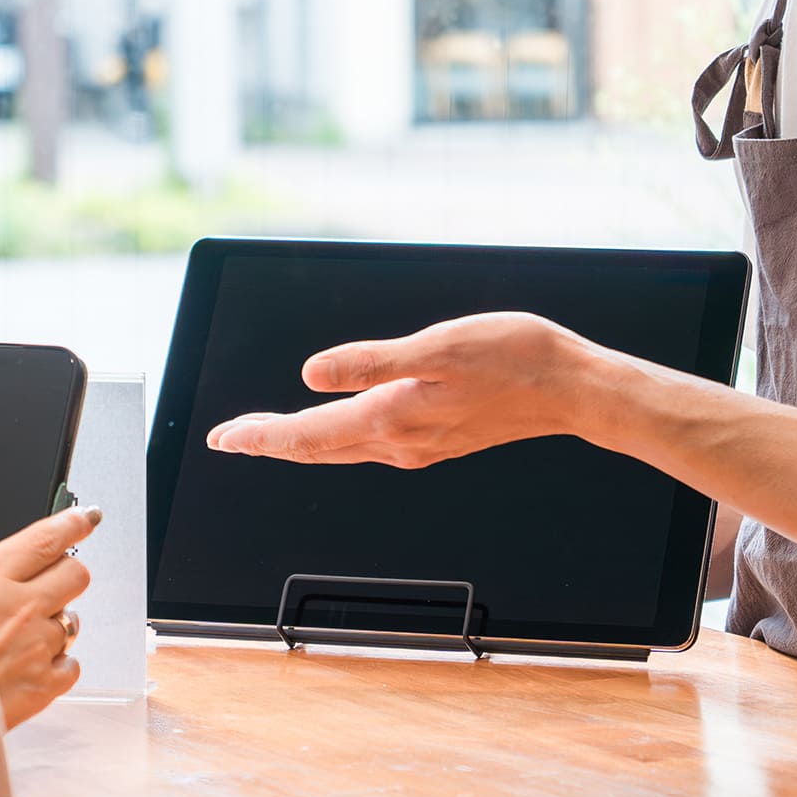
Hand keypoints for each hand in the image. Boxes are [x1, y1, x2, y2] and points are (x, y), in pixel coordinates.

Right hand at [0, 504, 98, 729]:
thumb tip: (20, 555)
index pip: (47, 539)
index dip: (73, 523)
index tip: (87, 518)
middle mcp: (19, 607)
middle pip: (76, 574)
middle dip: (65, 578)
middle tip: (44, 590)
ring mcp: (35, 646)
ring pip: (73, 621)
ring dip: (53, 627)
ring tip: (16, 641)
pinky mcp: (43, 684)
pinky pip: (71, 664)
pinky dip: (54, 667)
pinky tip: (25, 669)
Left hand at [205, 312, 596, 467]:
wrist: (573, 390)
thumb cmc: (515, 359)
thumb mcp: (438, 347)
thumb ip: (372, 363)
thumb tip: (311, 374)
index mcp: (393, 418)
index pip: (309, 434)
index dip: (261, 436)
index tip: (222, 438)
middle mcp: (401, 442)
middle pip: (319, 448)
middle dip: (271, 443)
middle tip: (229, 439)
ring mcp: (421, 445)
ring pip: (344, 449)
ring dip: (302, 443)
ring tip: (269, 435)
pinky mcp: (440, 438)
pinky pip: (371, 445)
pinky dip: (338, 439)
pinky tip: (338, 428)